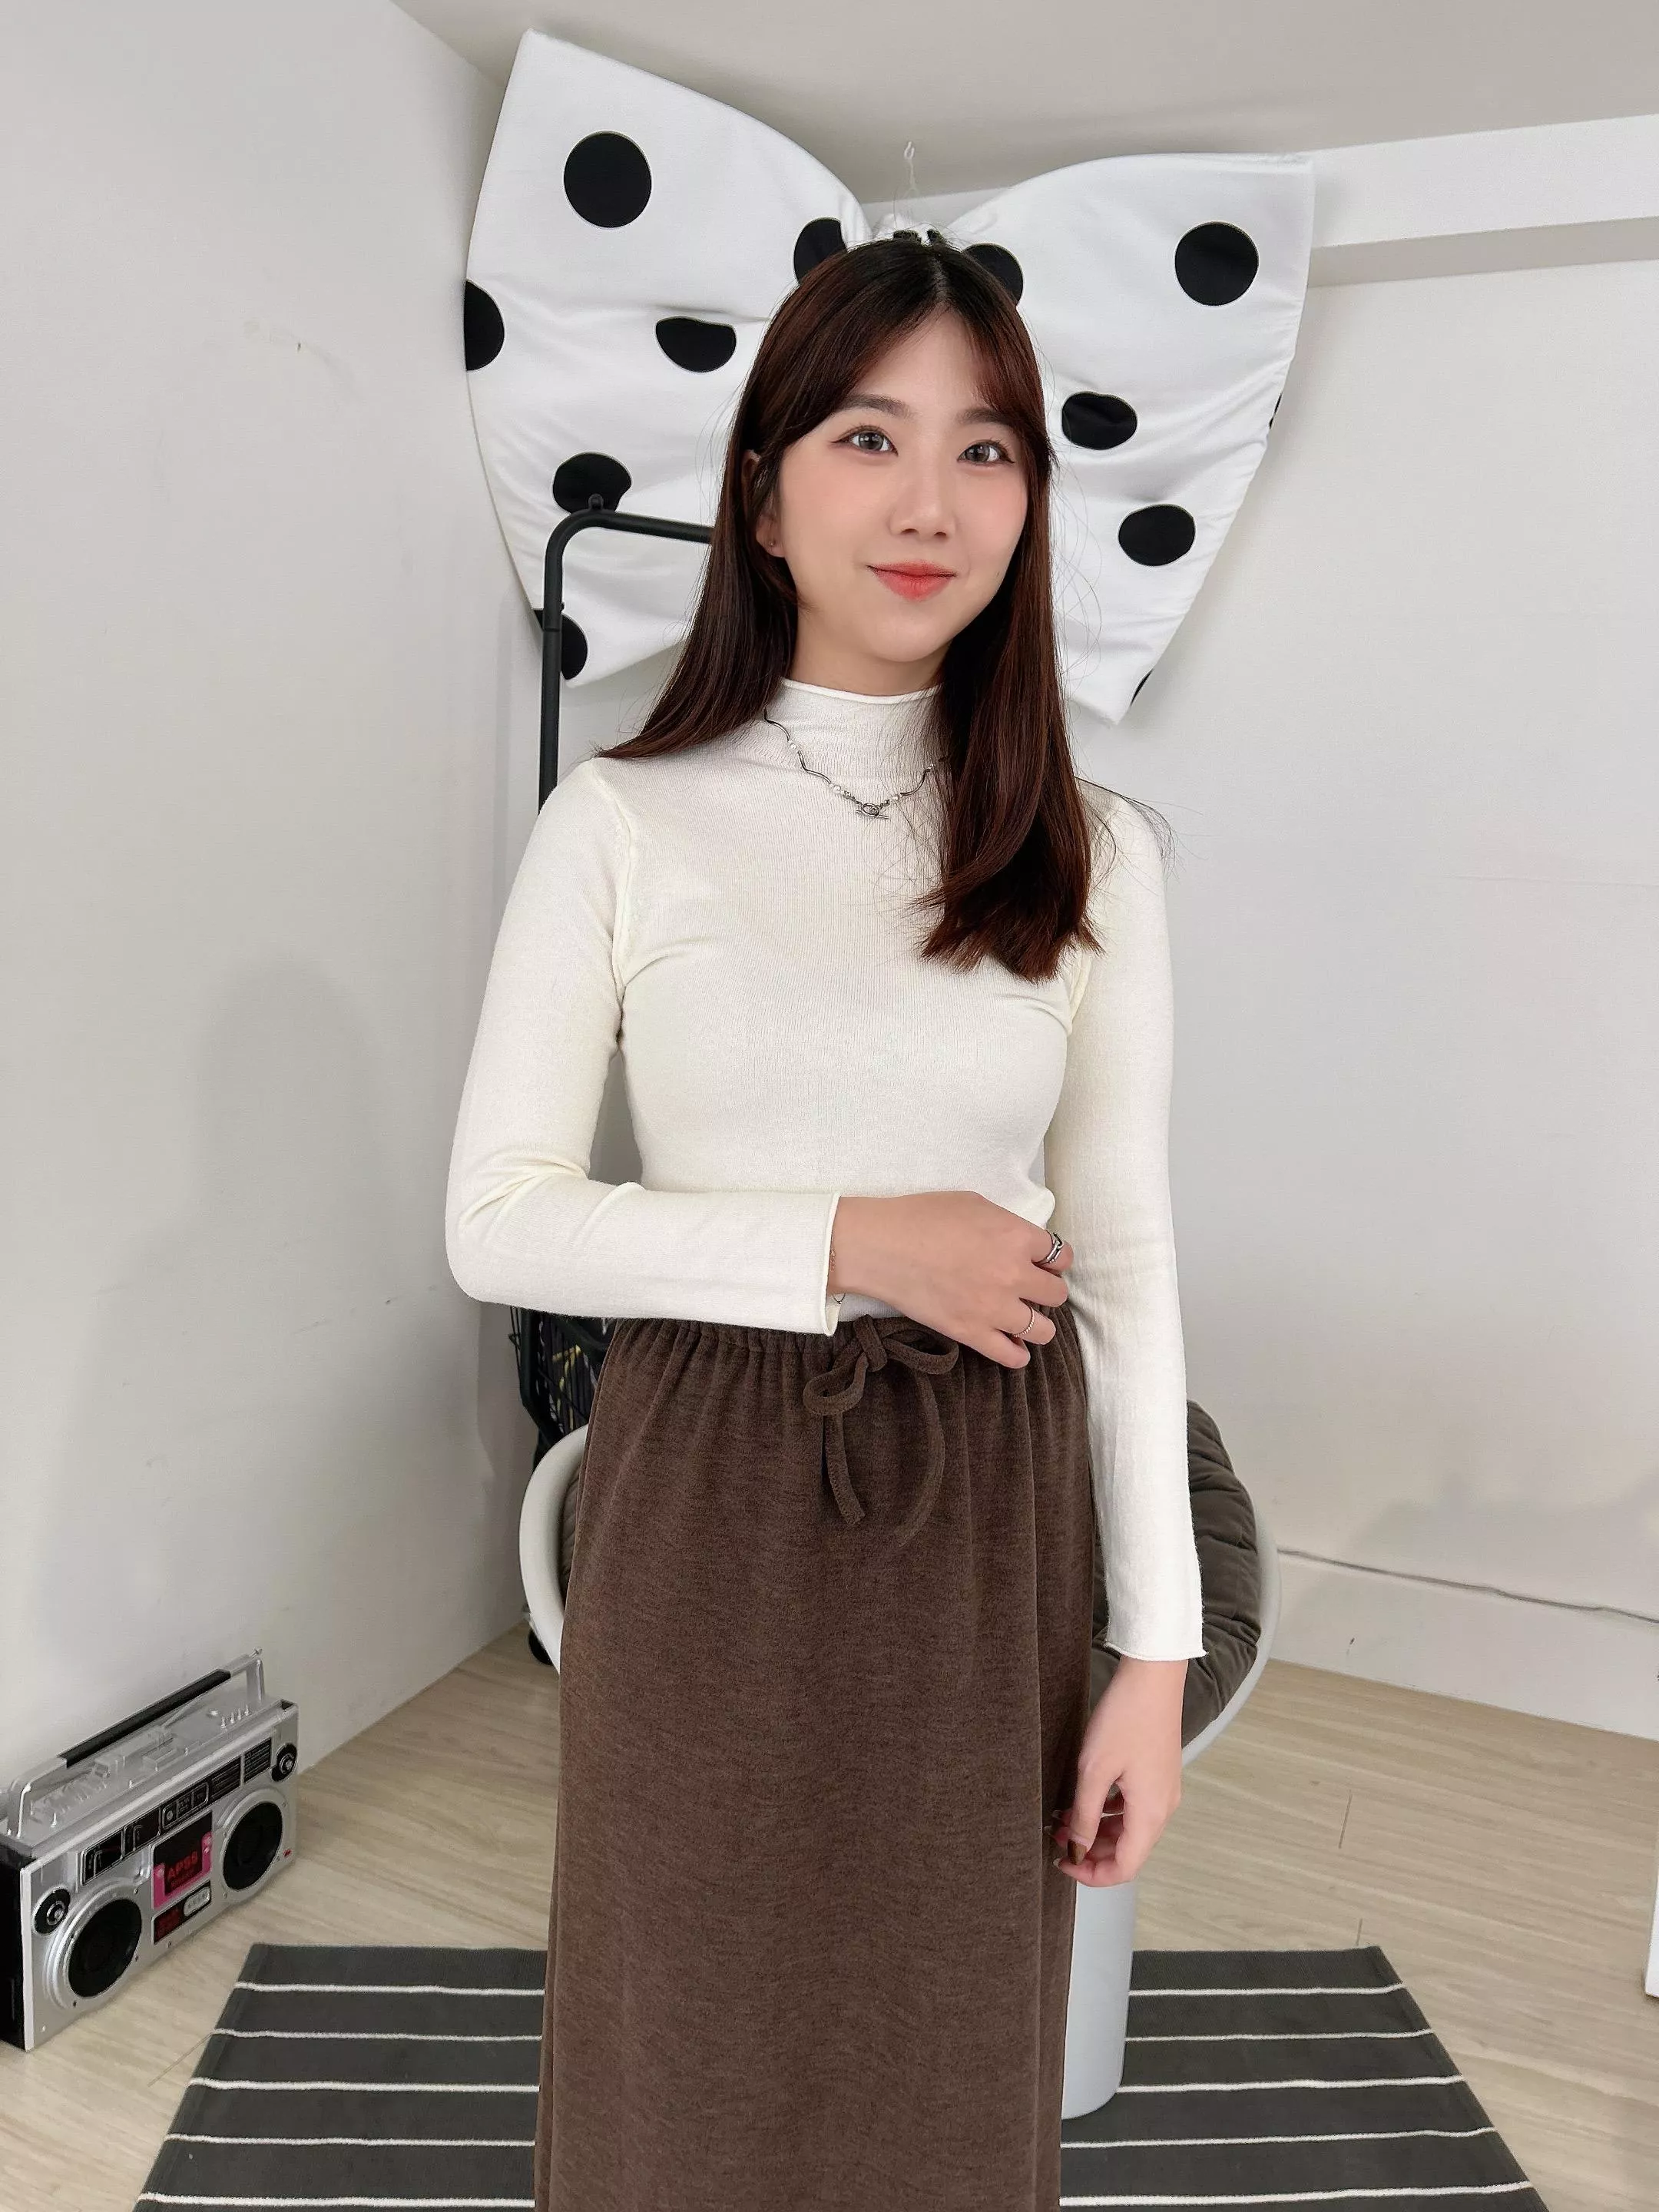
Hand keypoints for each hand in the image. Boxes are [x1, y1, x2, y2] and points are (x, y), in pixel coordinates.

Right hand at [828, 1192, 1072, 1368]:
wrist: (882, 1246)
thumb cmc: (922, 1217)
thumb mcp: (974, 1203)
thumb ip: (1007, 1224)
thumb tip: (1023, 1243)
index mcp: (1017, 1236)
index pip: (1060, 1255)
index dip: (1053, 1259)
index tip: (1043, 1262)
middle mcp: (1014, 1274)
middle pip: (1057, 1293)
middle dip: (1046, 1289)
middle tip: (1029, 1288)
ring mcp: (994, 1308)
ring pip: (1043, 1330)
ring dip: (1037, 1323)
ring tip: (1023, 1318)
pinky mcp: (971, 1332)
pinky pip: (1012, 1356)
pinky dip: (1017, 1353)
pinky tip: (1012, 1344)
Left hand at [1047, 1657, 1185, 1884]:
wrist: (1153, 1677)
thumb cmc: (1125, 1718)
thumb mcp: (1094, 1769)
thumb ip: (1084, 1814)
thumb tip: (1078, 1848)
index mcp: (1150, 1814)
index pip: (1125, 1867)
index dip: (1093, 1874)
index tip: (1064, 1863)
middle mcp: (1162, 1808)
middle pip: (1128, 1850)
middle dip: (1092, 1851)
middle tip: (1058, 1839)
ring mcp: (1162, 1790)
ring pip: (1130, 1829)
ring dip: (1098, 1830)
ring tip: (1064, 1818)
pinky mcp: (1158, 1774)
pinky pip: (1134, 1808)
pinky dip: (1109, 1812)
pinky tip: (1086, 1799)